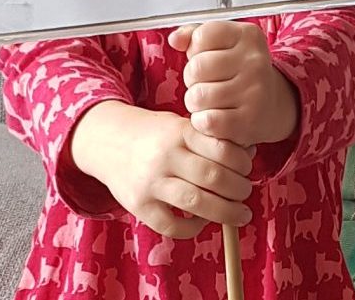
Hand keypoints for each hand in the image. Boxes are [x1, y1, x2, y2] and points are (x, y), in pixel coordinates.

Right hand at [68, 101, 253, 237]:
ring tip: (240, 214)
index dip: (241, 162)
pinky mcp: (139, 206)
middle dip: (238, 189)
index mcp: (178, 132)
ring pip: (196, 203)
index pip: (221, 148)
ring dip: (226, 212)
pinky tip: (203, 221)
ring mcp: (150, 183)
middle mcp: (164, 156)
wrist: (106, 140)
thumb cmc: (154, 134)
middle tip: (246, 193)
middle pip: (213, 177)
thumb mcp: (179, 125)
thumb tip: (248, 152)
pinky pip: (172, 226)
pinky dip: (194, 228)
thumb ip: (209, 138)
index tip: (247, 168)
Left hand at [168, 21, 299, 147]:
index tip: (207, 58)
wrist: (272, 105)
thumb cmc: (239, 71)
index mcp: (247, 36)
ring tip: (207, 101)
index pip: (201, 36)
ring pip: (198, 97)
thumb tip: (175, 39)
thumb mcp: (223, 44)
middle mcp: (255, 60)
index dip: (195, 51)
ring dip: (195, 103)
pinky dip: (201, 122)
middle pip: (195, 68)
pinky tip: (212, 117)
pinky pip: (207, 121)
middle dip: (191, 79)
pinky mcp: (249, 120)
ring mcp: (254, 91)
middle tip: (204, 83)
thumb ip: (195, 35)